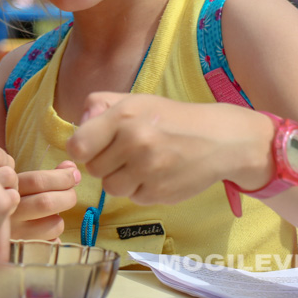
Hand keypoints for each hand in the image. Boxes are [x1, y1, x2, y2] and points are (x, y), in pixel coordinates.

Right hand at [10, 161, 79, 240]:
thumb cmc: (10, 200)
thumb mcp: (20, 184)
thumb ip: (47, 175)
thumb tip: (72, 168)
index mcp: (5, 190)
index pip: (37, 181)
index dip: (62, 177)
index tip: (74, 173)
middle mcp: (8, 213)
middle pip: (47, 203)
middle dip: (68, 195)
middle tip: (71, 193)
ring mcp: (15, 235)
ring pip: (53, 225)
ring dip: (59, 217)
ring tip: (51, 214)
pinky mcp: (24, 251)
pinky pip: (52, 242)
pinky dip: (54, 234)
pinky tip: (43, 229)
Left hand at [66, 92, 269, 204]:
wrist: (219, 139)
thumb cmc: (170, 118)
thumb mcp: (134, 100)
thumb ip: (99, 106)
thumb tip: (78, 126)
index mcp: (123, 116)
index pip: (78, 146)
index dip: (81, 148)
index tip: (91, 147)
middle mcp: (134, 142)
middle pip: (93, 169)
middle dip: (104, 162)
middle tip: (124, 152)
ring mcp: (147, 170)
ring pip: (110, 187)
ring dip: (120, 178)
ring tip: (140, 164)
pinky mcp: (159, 193)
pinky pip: (133, 197)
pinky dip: (140, 189)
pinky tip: (156, 174)